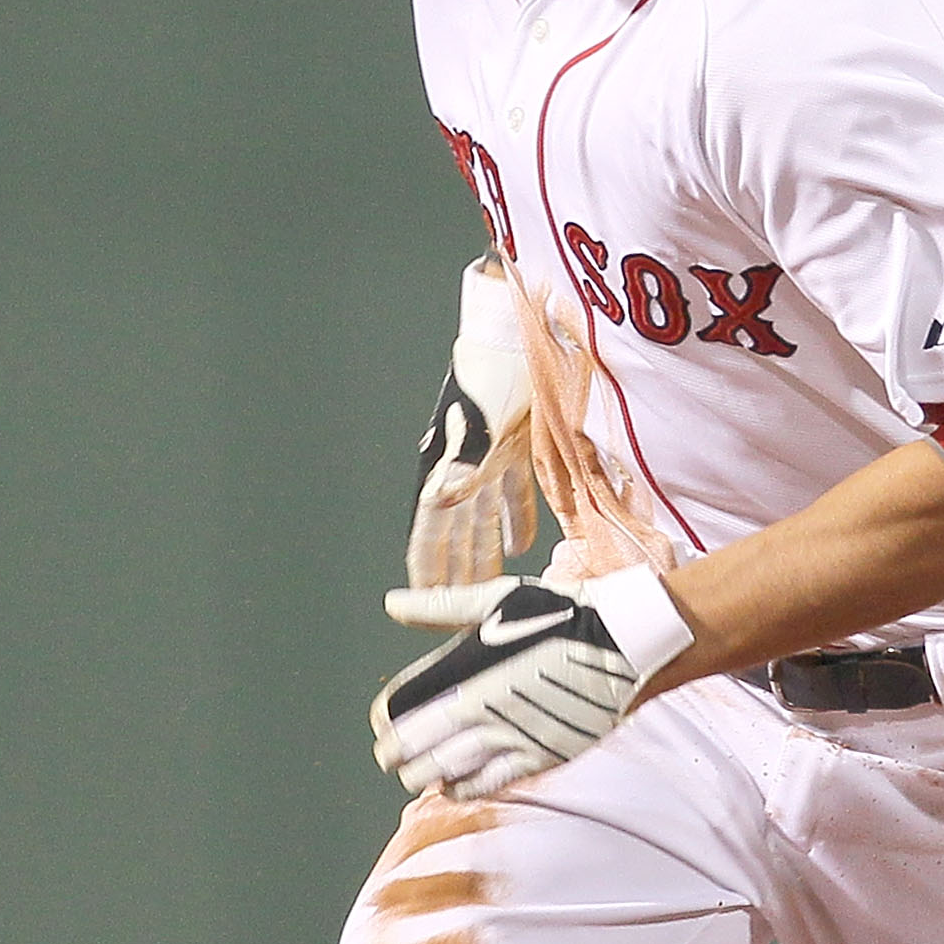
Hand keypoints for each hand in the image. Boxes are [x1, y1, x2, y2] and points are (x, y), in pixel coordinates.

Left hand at [371, 579, 645, 797]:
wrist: (624, 639)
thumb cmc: (561, 611)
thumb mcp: (497, 599)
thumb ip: (440, 608)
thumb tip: (392, 604)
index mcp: (464, 667)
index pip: (398, 707)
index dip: (384, 720)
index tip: (385, 723)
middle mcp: (480, 706)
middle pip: (411, 746)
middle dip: (394, 753)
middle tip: (393, 755)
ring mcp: (510, 735)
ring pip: (441, 771)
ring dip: (422, 774)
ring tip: (421, 771)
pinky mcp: (538, 755)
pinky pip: (485, 785)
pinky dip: (461, 788)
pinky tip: (454, 784)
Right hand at [407, 330, 535, 590]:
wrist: (516, 331)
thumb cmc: (495, 373)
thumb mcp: (481, 420)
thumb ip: (465, 463)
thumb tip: (439, 502)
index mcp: (446, 465)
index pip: (431, 528)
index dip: (426, 564)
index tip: (421, 598)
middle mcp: (461, 468)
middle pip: (455, 532)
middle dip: (453, 571)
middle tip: (451, 611)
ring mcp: (487, 459)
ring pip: (481, 520)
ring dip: (482, 553)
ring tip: (485, 587)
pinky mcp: (513, 448)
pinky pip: (512, 495)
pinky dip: (516, 522)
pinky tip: (522, 548)